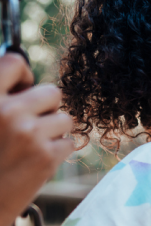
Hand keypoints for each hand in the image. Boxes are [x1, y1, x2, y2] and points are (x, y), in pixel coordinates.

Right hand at [0, 54, 73, 225]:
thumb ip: (0, 99)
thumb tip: (25, 81)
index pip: (15, 62)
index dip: (24, 76)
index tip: (21, 89)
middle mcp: (7, 112)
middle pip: (52, 92)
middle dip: (46, 108)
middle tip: (30, 125)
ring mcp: (29, 134)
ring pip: (64, 118)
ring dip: (53, 131)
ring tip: (31, 146)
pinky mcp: (47, 156)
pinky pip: (68, 142)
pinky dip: (56, 152)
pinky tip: (35, 162)